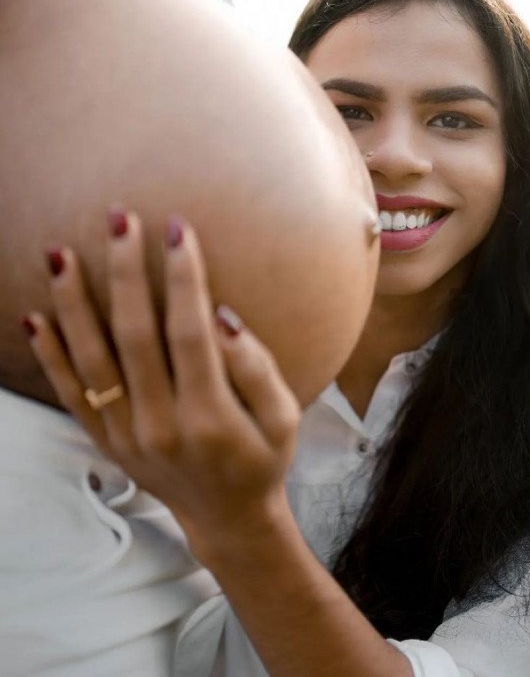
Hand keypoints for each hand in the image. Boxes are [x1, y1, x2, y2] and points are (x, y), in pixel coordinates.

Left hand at [24, 210, 299, 555]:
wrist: (226, 519)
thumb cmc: (262, 461)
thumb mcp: (285, 420)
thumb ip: (257, 369)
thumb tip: (223, 318)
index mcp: (210, 416)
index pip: (190, 331)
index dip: (184, 277)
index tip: (177, 229)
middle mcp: (160, 424)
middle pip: (134, 334)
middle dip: (126, 272)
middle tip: (118, 219)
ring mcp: (126, 435)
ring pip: (92, 359)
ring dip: (73, 303)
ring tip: (59, 253)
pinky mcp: (107, 442)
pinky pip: (70, 395)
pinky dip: (51, 356)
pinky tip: (36, 316)